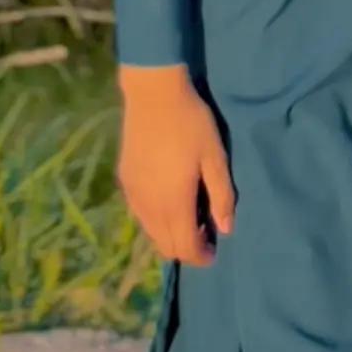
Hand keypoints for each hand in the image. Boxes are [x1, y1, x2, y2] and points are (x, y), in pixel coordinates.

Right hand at [116, 64, 234, 266]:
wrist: (153, 95)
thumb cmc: (191, 123)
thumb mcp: (214, 156)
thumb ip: (221, 195)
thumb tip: (227, 229)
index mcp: (174, 204)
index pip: (185, 248)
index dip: (200, 256)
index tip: (214, 251)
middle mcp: (150, 207)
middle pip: (165, 246)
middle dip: (186, 249)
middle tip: (205, 234)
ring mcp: (133, 196)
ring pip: (150, 233)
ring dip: (170, 235)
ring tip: (189, 217)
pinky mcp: (124, 182)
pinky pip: (140, 215)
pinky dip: (155, 220)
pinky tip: (168, 200)